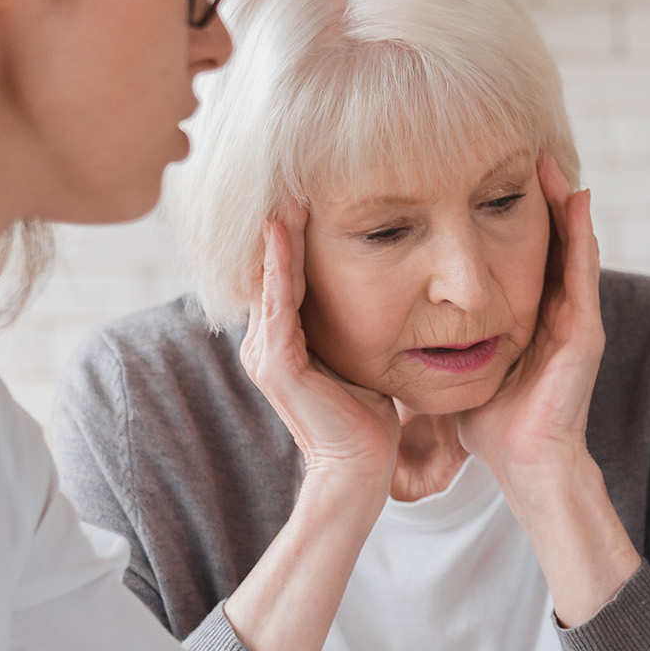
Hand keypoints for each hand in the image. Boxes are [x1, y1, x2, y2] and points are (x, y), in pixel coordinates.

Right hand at [219, 211, 410, 650]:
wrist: (360, 470)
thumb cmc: (368, 419)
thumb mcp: (360, 360)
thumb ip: (355, 330)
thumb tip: (383, 296)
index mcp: (284, 342)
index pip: (288, 278)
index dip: (294, 238)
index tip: (306, 196)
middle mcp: (266, 343)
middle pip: (273, 272)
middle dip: (282, 227)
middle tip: (291, 180)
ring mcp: (267, 354)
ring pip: (271, 282)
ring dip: (278, 237)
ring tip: (286, 195)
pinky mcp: (278, 364)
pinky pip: (278, 305)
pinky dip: (281, 267)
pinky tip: (285, 234)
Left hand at [458, 156, 602, 473]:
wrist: (527, 464)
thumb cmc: (493, 423)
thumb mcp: (464, 366)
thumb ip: (445, 338)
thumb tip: (400, 319)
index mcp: (532, 319)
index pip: (526, 254)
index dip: (512, 214)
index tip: (491, 174)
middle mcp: (559, 313)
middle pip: (553, 241)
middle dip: (543, 197)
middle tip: (528, 148)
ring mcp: (577, 320)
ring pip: (573, 246)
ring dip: (565, 203)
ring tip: (550, 160)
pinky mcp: (586, 331)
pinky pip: (584, 271)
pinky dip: (582, 233)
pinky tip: (576, 199)